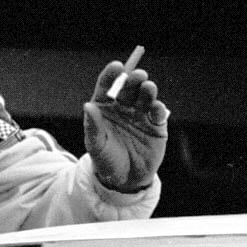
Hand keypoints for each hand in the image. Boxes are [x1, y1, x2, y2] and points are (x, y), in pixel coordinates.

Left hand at [85, 46, 167, 196]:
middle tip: (138, 76)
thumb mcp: (96, 146)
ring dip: (148, 90)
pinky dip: (159, 108)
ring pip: (146, 96)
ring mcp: (141, 114)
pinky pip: (159, 113)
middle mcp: (124, 106)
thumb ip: (93, 126)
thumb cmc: (106, 160)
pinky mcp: (156, 125)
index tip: (117, 66)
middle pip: (129, 87)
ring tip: (148, 88)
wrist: (125, 180)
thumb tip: (88, 106)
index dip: (112, 74)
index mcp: (105, 106)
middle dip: (134, 79)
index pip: (108, 85)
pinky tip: (156, 109)